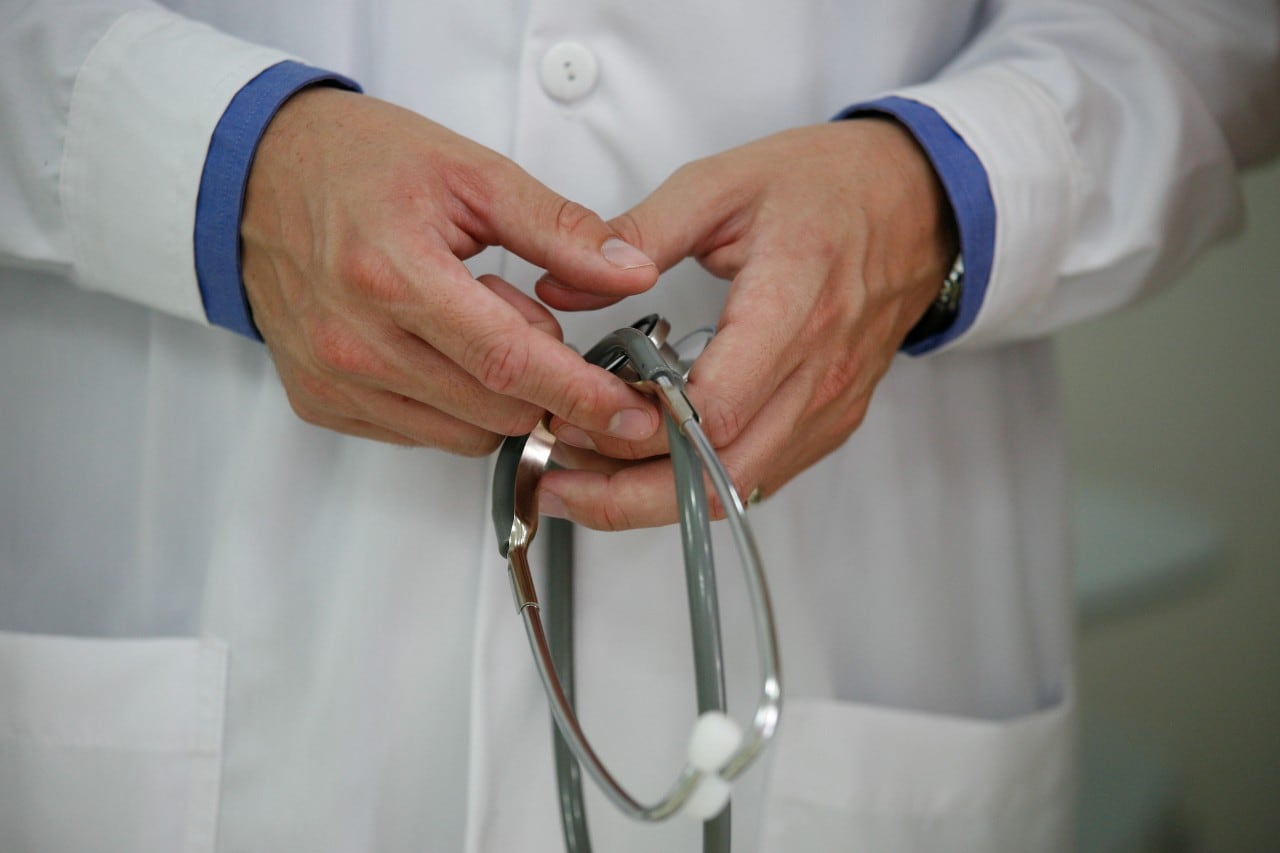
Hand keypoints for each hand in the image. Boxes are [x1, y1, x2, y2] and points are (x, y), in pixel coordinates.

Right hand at [241, 87, 661, 453]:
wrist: (256, 175)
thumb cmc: (359, 163)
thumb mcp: (471, 173)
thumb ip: (559, 229)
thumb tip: (632, 273)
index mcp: (394, 276)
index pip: (510, 362)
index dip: (582, 395)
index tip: (634, 414)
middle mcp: (355, 343)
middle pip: (495, 410)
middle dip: (547, 386)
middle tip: (539, 323)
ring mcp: (332, 380)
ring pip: (464, 434)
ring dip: (498, 395)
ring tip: (473, 320)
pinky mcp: (319, 403)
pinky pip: (420, 434)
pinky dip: (454, 405)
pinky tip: (438, 346)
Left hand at [535, 118, 955, 526]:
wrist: (921, 203)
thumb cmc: (828, 186)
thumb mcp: (723, 184)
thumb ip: (637, 232)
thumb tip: (560, 283)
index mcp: (792, 307)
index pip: (713, 410)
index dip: (636, 430)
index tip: (572, 416)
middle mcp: (819, 374)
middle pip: (718, 476)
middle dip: (626, 496)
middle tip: (553, 483)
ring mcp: (830, 407)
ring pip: (735, 492)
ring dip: (654, 499)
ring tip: (582, 481)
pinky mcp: (830, 422)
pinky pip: (758, 479)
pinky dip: (696, 485)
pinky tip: (643, 467)